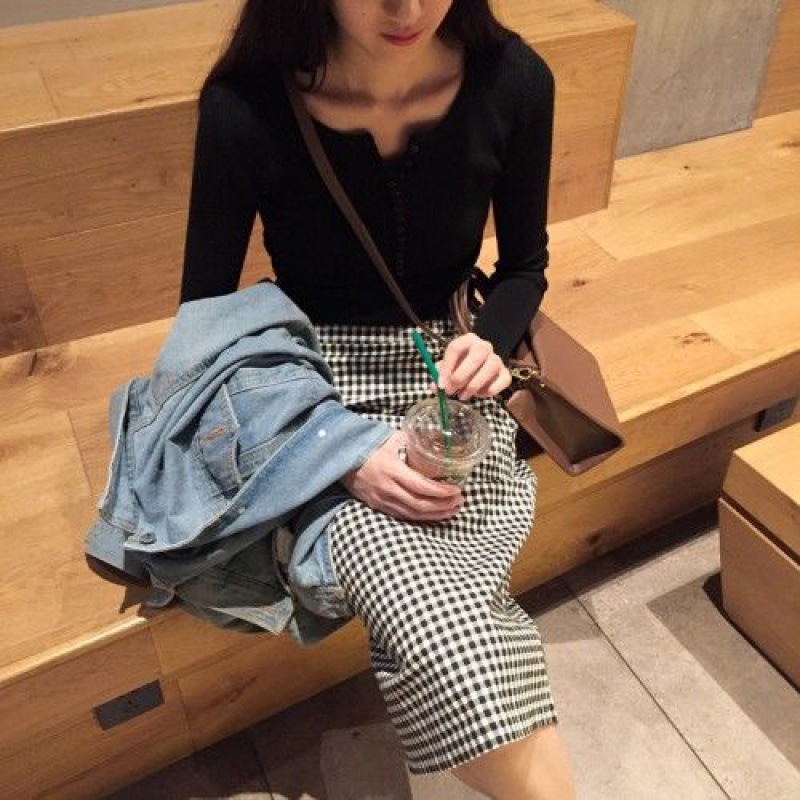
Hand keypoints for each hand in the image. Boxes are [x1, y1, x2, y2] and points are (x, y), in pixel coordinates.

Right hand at [341, 430, 463, 521]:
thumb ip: (410, 440)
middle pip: (420, 504)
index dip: (441, 491)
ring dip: (436, 514)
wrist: (341, 459)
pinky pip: (403, 516)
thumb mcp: (389, 438)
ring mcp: (382, 500)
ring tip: (452, 510)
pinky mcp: (378, 506)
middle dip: (443, 505)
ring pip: (413, 514)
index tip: (457, 490)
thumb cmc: (366, 446)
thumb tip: (433, 438)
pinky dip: (421, 517)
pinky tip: (434, 515)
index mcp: (391, 470)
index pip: (421, 486)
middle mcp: (387, 488)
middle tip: (460, 501)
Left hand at [429, 333, 511, 399]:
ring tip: (463, 396)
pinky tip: (478, 394)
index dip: (447, 367)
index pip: (456, 348)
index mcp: (467, 340)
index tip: (441, 384)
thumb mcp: (448, 368)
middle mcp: (484, 346)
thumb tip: (436, 386)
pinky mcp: (505, 373)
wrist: (480, 368)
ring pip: (490, 368)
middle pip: (477, 355)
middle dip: (461, 376)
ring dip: (474, 385)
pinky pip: (502, 381)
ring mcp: (497, 359)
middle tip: (451, 391)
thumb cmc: (460, 367)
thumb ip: (440, 375)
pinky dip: (489, 390)